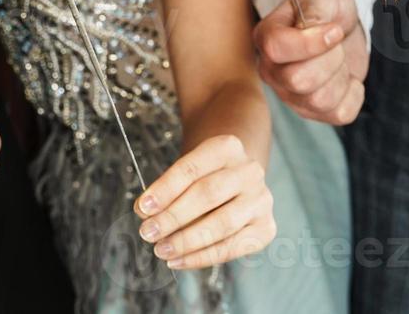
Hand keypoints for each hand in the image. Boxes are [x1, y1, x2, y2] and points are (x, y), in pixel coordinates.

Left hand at [135, 134, 274, 269]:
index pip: (191, 168)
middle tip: (147, 233)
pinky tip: (179, 261)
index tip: (142, 208)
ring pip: (222, 224)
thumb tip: (145, 212)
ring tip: (160, 249)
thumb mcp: (186, 172)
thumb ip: (167, 189)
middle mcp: (250, 171)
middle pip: (207, 195)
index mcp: (227, 147)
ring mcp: (262, 200)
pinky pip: (232, 247)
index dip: (165, 189)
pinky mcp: (266, 228)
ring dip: (186, 240)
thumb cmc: (204, 176)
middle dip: (173, 217)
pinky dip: (202, 257)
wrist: (237, 180)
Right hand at [252, 0, 367, 124]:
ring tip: (340, 60)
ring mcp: (290, 96)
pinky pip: (340, 114)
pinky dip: (354, 95)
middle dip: (331, 59)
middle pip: (298, 80)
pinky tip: (347, 78)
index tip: (334, 30)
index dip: (310, 42)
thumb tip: (313, 28)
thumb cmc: (328, 13)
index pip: (276, 48)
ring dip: (342, 76)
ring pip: (320, 100)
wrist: (342, 30)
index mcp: (266, 38)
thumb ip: (315, 8)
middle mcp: (271, 71)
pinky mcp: (313, 112)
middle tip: (337, 45)